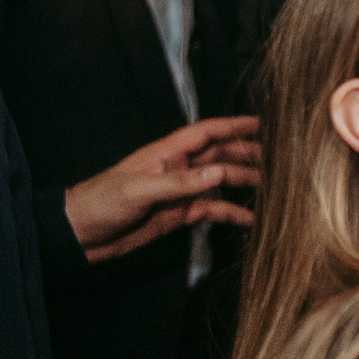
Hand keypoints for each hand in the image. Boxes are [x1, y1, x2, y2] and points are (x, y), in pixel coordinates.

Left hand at [65, 116, 260, 261]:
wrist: (80, 235)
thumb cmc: (101, 202)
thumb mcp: (138, 189)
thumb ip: (180, 182)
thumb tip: (219, 173)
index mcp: (166, 153)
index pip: (206, 133)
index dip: (233, 126)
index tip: (261, 123)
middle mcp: (178, 169)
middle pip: (219, 155)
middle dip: (246, 154)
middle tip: (278, 159)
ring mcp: (180, 191)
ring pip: (220, 182)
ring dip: (243, 182)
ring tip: (272, 188)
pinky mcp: (179, 214)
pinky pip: (212, 210)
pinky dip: (231, 214)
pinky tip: (250, 220)